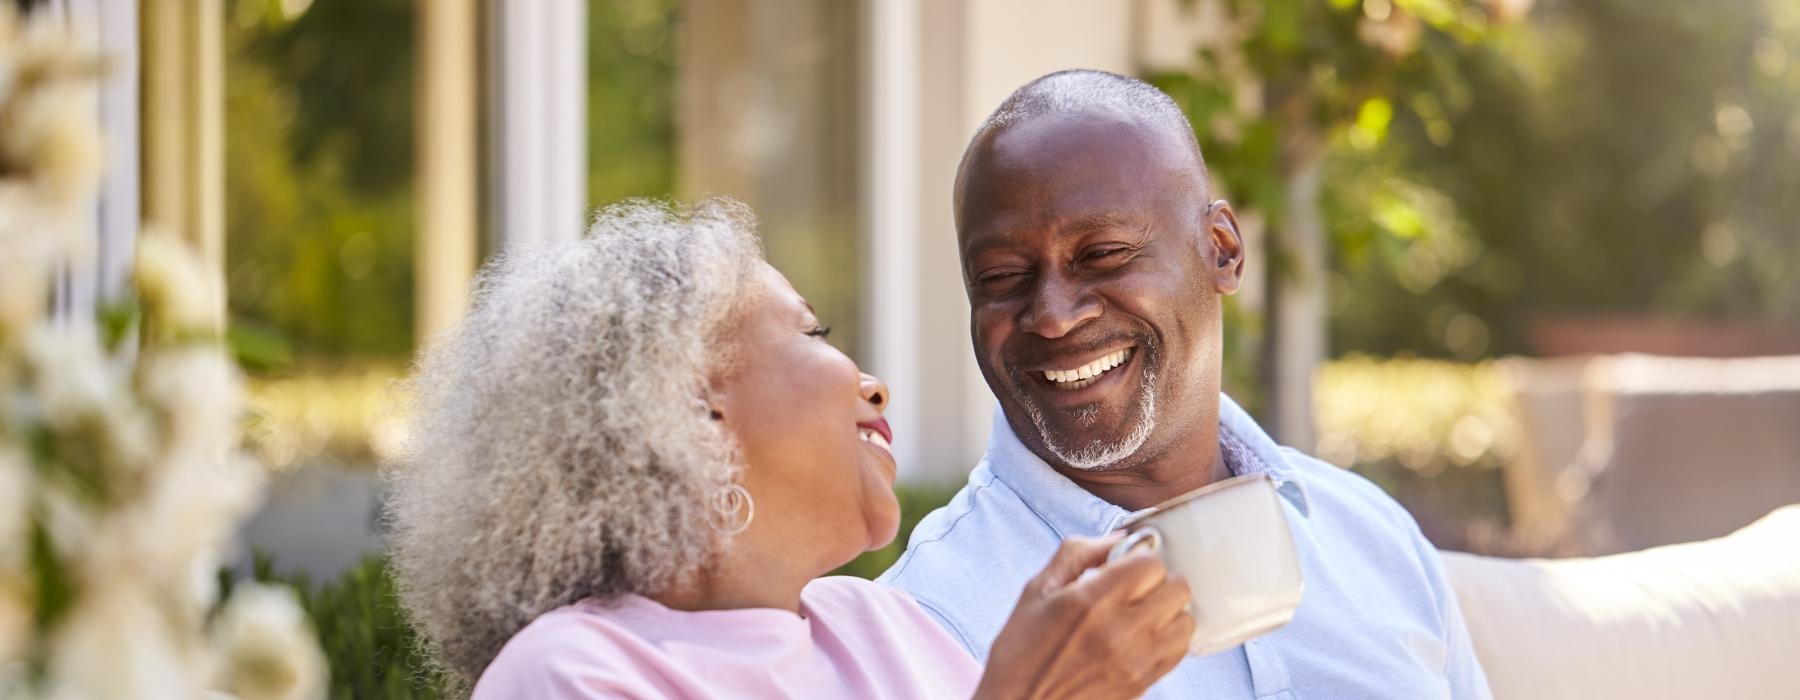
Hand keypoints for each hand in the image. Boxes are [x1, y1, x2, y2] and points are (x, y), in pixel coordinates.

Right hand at [974, 535, 1194, 699]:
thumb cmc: (1021, 652)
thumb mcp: (1037, 590)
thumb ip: (1078, 553)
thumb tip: (1117, 538)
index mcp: (1090, 602)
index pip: (1151, 563)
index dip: (1140, 557)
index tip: (1126, 565)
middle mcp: (1119, 632)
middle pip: (1177, 588)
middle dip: (1158, 580)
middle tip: (1137, 586)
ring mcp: (1136, 661)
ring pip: (1185, 620)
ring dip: (1169, 610)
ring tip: (1144, 612)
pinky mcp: (1143, 683)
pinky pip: (1180, 651)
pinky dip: (1170, 638)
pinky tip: (1146, 636)